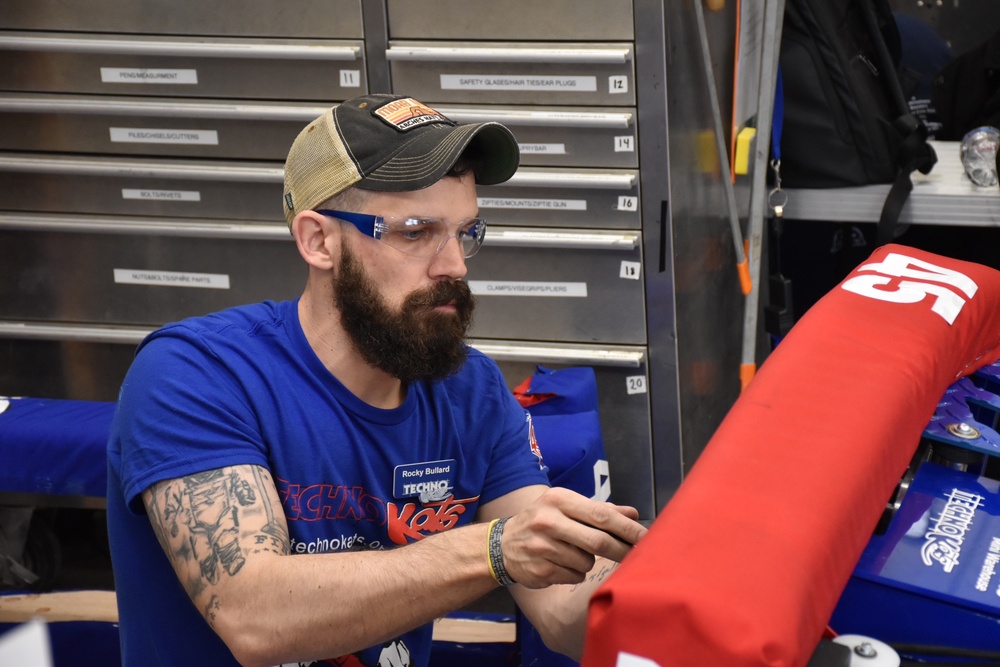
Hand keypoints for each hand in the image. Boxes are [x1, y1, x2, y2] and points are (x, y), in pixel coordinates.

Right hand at [499, 487, 647, 588]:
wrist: (501, 544)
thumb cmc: (541, 522)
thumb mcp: (565, 507)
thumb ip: (599, 510)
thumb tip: (632, 513)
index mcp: (558, 500)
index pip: (601, 514)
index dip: (627, 528)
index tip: (646, 537)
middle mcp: (548, 521)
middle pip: (597, 541)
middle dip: (621, 551)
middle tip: (637, 556)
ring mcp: (542, 547)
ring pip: (586, 561)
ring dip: (588, 561)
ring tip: (572, 552)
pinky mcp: (540, 569)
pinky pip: (574, 575)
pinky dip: (575, 572)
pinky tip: (560, 564)